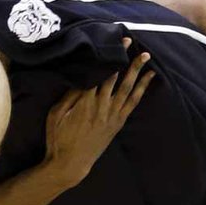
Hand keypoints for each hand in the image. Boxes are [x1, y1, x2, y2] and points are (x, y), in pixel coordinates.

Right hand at [44, 41, 154, 186]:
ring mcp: (112, 115)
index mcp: (85, 102)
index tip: (112, 42)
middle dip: (123, 58)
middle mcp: (102, 106)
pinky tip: (149, 78)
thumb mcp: (56, 114)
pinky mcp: (118, 123)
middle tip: (129, 41)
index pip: (99, 73)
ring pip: (128, 88)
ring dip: (137, 71)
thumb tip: (81, 76)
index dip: (106, 57)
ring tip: (146, 56)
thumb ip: (69, 95)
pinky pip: (133, 103)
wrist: (71, 164)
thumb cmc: (58, 138)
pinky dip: (142, 90)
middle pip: (115, 76)